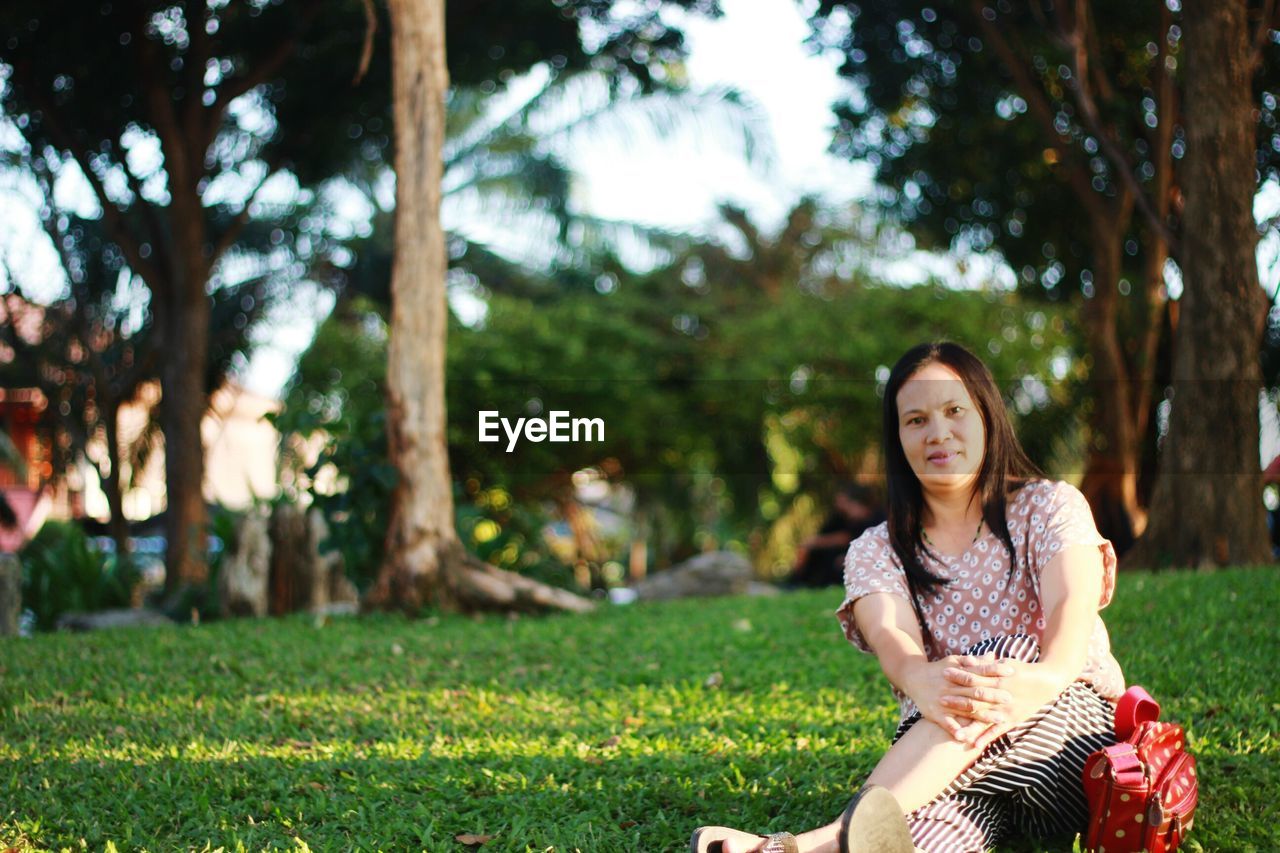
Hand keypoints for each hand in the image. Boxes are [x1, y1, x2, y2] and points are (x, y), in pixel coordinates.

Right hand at [901, 655, 1012, 741]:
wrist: (913, 678)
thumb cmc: (939, 670)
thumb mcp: (954, 661)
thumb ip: (973, 661)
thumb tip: (993, 655)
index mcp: (957, 672)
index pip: (979, 670)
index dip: (994, 670)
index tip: (1011, 672)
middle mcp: (951, 686)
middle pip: (975, 691)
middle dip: (993, 695)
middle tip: (1010, 698)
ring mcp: (943, 700)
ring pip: (966, 708)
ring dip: (983, 715)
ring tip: (1000, 719)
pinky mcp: (935, 713)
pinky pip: (947, 723)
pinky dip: (956, 730)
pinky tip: (967, 737)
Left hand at [941, 657, 1065, 747]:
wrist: (1047, 682)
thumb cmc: (1023, 670)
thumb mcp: (1005, 663)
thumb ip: (986, 664)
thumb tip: (968, 659)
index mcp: (998, 680)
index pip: (974, 677)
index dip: (959, 676)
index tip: (944, 674)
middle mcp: (1001, 696)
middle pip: (975, 699)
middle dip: (958, 700)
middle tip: (940, 701)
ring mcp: (1006, 710)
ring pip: (984, 719)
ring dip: (970, 726)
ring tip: (955, 733)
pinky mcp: (1013, 720)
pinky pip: (998, 731)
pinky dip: (987, 737)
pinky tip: (975, 745)